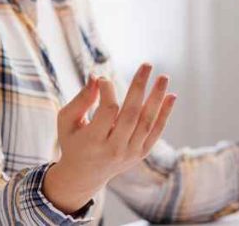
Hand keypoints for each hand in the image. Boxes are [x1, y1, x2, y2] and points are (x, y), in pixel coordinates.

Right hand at [42, 63, 176, 213]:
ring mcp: (130, 153)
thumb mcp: (67, 121)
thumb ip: (81, 99)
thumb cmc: (73, 141)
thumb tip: (97, 76)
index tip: (104, 79)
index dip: (108, 90)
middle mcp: (114, 149)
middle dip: (139, 87)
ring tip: (163, 77)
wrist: (84, 175)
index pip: (108, 110)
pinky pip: (155, 132)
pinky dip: (164, 114)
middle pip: (131, 114)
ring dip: (157, 98)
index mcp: (93, 141)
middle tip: (147, 64)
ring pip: (147, 122)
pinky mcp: (140, 154)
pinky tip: (171, 96)